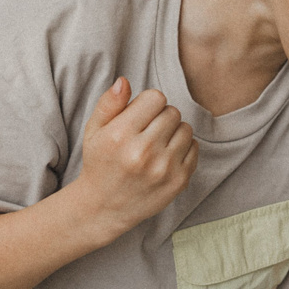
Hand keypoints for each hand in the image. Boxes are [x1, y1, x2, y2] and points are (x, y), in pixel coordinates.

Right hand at [76, 77, 197, 238]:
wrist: (105, 207)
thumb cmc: (100, 163)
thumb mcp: (94, 131)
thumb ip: (109, 104)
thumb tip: (125, 81)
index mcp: (121, 135)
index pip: (156, 98)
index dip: (148, 104)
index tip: (140, 115)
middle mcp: (143, 152)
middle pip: (172, 112)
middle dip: (160, 117)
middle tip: (147, 132)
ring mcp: (164, 168)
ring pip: (186, 128)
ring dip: (173, 132)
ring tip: (156, 144)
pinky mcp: (179, 181)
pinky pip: (195, 148)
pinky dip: (183, 149)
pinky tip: (165, 157)